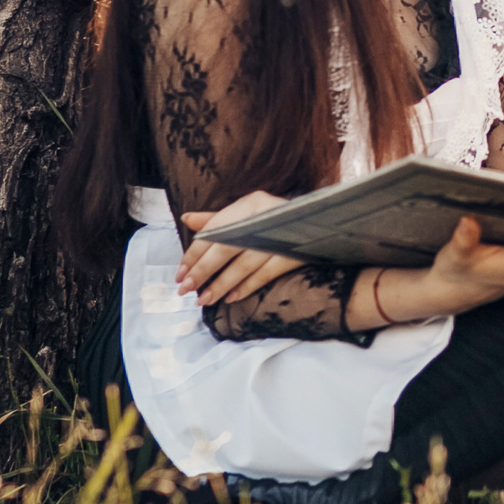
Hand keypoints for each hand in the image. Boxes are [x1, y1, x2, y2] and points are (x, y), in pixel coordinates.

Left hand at [178, 194, 306, 306]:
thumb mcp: (248, 211)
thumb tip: (187, 219)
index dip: (195, 253)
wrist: (322, 225)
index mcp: (251, 204)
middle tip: (186, 289)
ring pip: (244, 264)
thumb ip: (217, 218)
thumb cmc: (277, 219)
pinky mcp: (293, 254)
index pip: (214, 230)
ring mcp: (280, 237)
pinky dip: (247, 286)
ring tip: (205, 299)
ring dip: (222, 284)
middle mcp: (265, 217)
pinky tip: (232, 297)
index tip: (181, 272)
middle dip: (203, 271)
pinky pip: (265, 274)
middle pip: (226, 247)